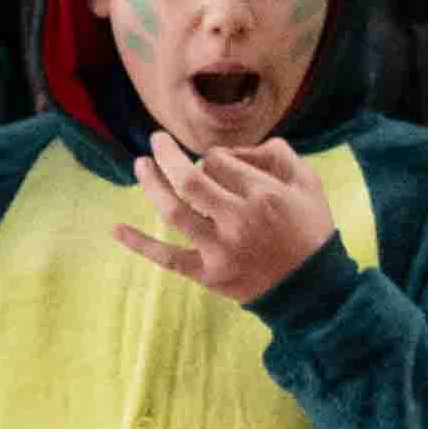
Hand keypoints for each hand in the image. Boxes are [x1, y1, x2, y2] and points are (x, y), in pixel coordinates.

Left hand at [114, 130, 339, 301]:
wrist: (311, 287)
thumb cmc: (309, 229)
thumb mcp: (308, 182)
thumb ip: (276, 154)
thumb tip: (233, 149)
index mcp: (263, 194)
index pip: (218, 162)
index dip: (211, 157)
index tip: (214, 163)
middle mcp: (238, 220)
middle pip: (188, 179)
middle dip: (167, 154)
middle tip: (155, 140)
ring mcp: (220, 249)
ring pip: (173, 210)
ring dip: (150, 184)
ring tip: (140, 165)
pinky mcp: (208, 275)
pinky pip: (166, 257)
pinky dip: (139, 244)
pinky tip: (116, 228)